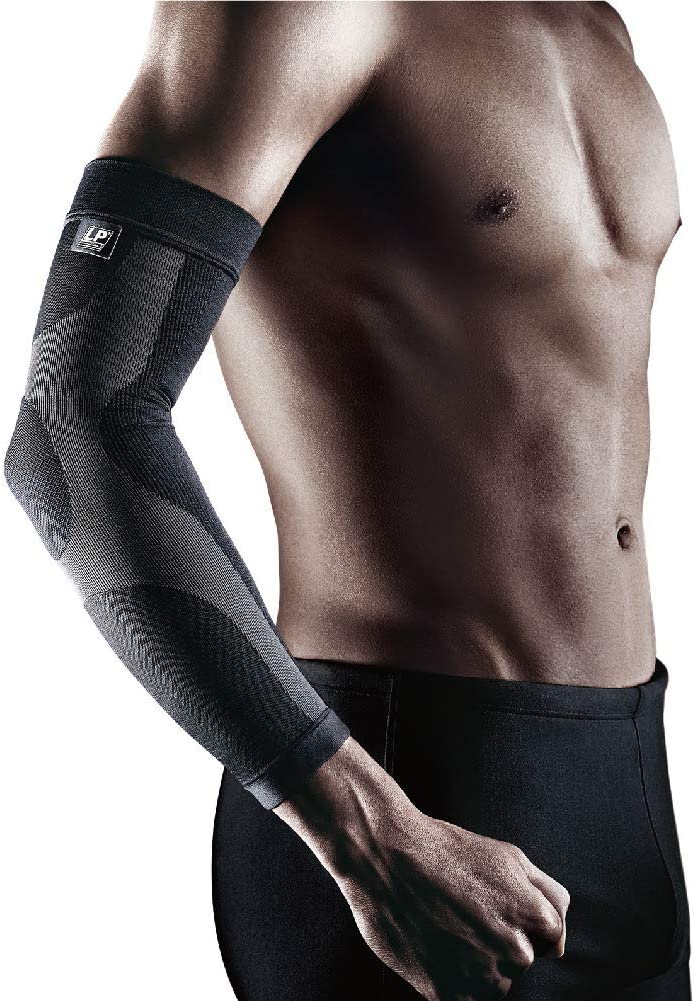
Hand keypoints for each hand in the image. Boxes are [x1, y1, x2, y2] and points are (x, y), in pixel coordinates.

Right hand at [275, 737, 568, 1000]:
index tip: (491, 905)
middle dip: (497, 940)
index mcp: (537, 917)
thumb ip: (546, 894)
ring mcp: (483, 978)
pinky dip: (449, 976)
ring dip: (474, 962)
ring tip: (443, 923)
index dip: (519, 919)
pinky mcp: (448, 994)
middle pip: (520, 960)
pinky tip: (432, 942)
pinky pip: (461, 994)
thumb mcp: (509, 856)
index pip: (550, 941)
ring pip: (491, 981)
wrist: (385, 855)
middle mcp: (518, 953)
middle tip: (461, 910)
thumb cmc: (445, 849)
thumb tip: (559, 928)